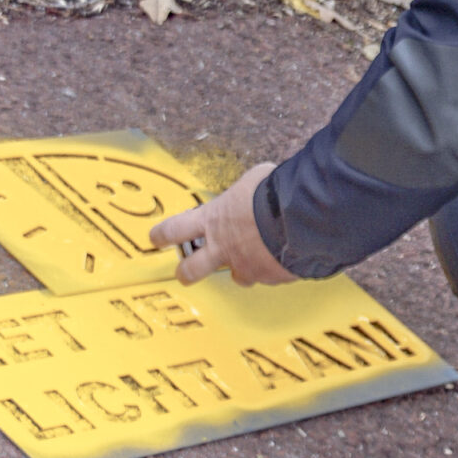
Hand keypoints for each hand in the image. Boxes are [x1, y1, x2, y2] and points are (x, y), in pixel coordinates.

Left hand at [148, 162, 293, 286]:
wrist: (300, 216)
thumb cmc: (274, 194)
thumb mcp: (254, 180)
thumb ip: (245, 192)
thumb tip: (254, 190)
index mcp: (214, 219)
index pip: (174, 230)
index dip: (162, 236)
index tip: (157, 238)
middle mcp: (224, 247)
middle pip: (191, 270)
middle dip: (186, 272)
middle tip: (185, 272)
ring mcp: (246, 265)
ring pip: (237, 277)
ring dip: (242, 270)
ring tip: (253, 261)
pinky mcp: (269, 277)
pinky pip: (268, 276)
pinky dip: (275, 268)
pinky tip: (284, 256)